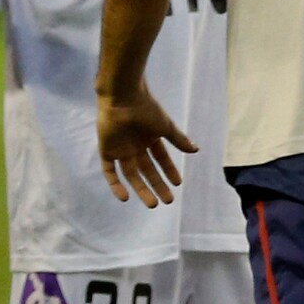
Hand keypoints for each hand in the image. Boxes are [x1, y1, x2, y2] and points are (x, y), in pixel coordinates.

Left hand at [97, 89, 196, 207]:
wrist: (124, 99)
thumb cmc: (147, 110)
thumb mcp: (165, 127)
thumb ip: (179, 140)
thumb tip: (196, 150)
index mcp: (150, 138)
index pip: (161, 159)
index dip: (169, 171)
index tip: (178, 184)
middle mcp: (136, 146)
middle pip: (147, 170)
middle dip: (157, 185)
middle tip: (167, 201)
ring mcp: (121, 149)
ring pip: (131, 174)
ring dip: (141, 189)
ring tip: (153, 203)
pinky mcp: (107, 151)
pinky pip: (110, 171)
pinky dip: (115, 184)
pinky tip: (125, 197)